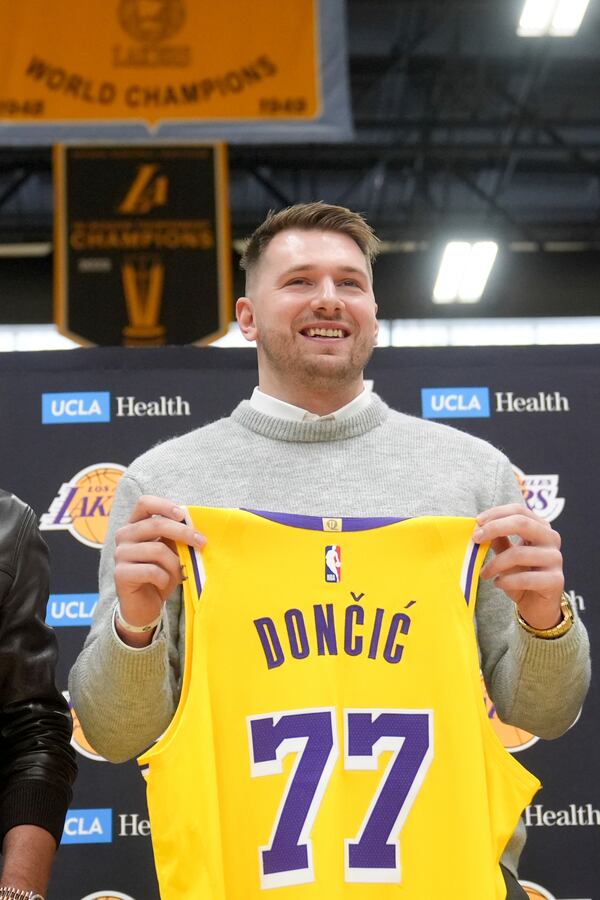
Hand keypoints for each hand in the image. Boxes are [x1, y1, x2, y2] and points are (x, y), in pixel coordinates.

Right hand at [114, 495, 204, 645]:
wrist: (143, 606)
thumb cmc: (159, 575)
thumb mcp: (170, 553)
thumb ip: (176, 538)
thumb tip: (196, 528)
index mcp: (135, 525)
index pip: (144, 503)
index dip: (165, 505)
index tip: (184, 515)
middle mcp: (123, 536)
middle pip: (155, 525)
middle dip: (183, 533)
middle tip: (202, 542)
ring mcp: (120, 555)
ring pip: (157, 550)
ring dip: (175, 564)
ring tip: (180, 573)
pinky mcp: (120, 574)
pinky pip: (152, 571)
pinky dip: (165, 578)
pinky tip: (163, 584)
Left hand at [474, 503, 563, 629]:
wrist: (538, 606)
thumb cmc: (521, 575)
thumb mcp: (506, 554)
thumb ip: (498, 539)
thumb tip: (479, 526)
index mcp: (540, 527)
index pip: (519, 510)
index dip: (496, 513)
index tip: (477, 522)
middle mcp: (551, 539)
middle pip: (522, 523)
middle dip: (494, 528)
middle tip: (475, 539)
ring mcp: (556, 559)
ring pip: (519, 553)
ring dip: (495, 564)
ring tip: (484, 573)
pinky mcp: (555, 580)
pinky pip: (526, 578)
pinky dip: (506, 581)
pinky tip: (498, 583)